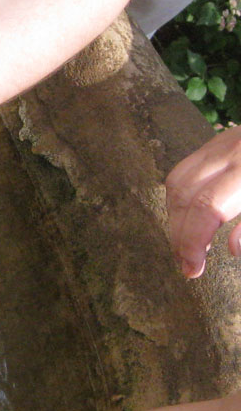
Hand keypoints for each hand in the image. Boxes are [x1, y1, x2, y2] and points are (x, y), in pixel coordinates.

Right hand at [165, 124, 240, 277]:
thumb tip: (233, 249)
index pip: (209, 207)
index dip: (193, 241)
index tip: (193, 269)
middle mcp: (235, 152)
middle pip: (186, 196)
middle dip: (180, 235)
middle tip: (187, 264)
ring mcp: (224, 143)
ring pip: (179, 182)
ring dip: (176, 218)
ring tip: (186, 244)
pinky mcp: (221, 141)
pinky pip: (186, 170)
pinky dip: (180, 198)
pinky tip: (191, 216)